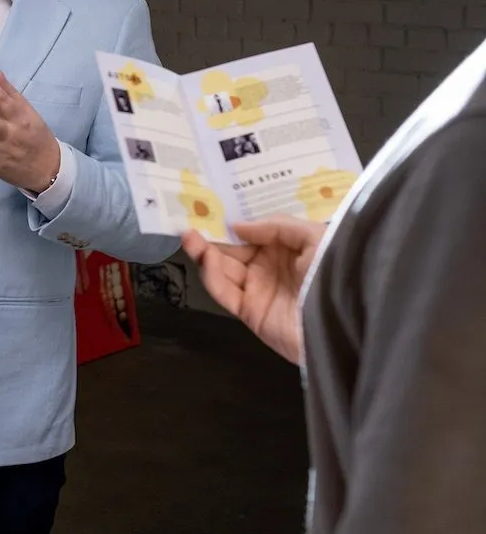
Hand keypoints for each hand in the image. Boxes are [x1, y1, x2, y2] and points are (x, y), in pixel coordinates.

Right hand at [181, 215, 326, 365]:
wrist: (344, 323)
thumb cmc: (333, 273)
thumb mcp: (314, 237)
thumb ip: (277, 226)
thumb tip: (238, 226)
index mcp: (287, 249)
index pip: (254, 233)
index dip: (235, 223)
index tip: (214, 210)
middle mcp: (270, 267)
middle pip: (233, 249)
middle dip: (212, 237)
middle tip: (193, 222)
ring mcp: (258, 289)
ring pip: (223, 268)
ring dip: (204, 253)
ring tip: (189, 236)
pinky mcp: (249, 311)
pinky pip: (225, 292)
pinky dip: (212, 276)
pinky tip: (206, 259)